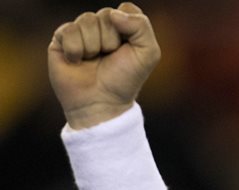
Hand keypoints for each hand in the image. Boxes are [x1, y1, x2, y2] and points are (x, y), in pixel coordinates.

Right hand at [48, 3, 160, 129]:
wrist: (100, 102)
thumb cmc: (124, 80)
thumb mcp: (148, 54)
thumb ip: (141, 27)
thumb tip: (113, 14)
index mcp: (124, 28)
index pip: (126, 9)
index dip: (128, 28)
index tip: (128, 49)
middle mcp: (102, 27)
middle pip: (106, 15)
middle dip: (111, 40)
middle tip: (109, 58)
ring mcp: (81, 32)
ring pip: (87, 20)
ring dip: (94, 46)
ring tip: (94, 61)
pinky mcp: (61, 38)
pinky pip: (69, 30)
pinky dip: (76, 49)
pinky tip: (77, 61)